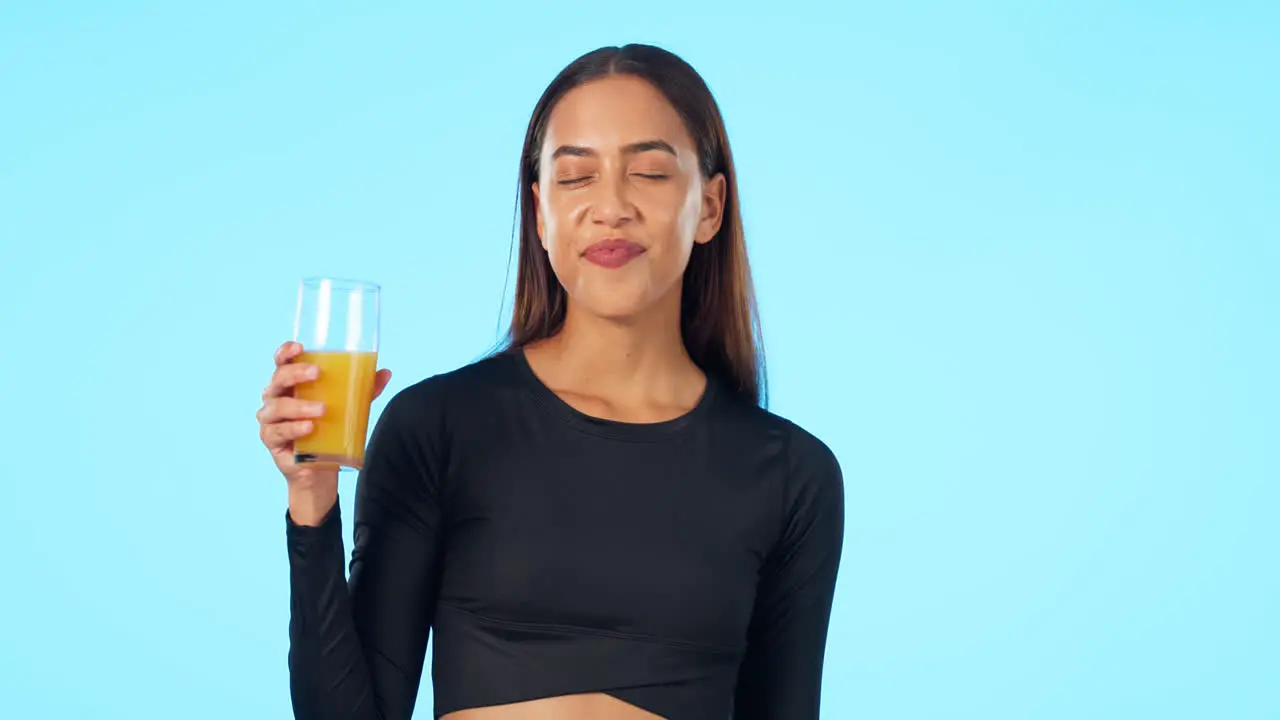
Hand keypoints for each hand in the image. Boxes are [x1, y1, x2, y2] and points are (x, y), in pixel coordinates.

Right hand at [257, 341, 391, 521]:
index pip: (282, 362)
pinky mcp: (270, 440)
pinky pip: (278, 432)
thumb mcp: (348, 408)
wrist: (319, 470)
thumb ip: (363, 390)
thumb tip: (386, 373)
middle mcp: (275, 397)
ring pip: (278, 407)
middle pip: (278, 379)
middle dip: (296, 373)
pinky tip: (309, 428)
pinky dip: (293, 428)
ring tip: (322, 409)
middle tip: (318, 373)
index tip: (300, 348)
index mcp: (290, 384)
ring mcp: (270, 419)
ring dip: (299, 406)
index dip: (286, 352)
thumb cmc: (329, 431)